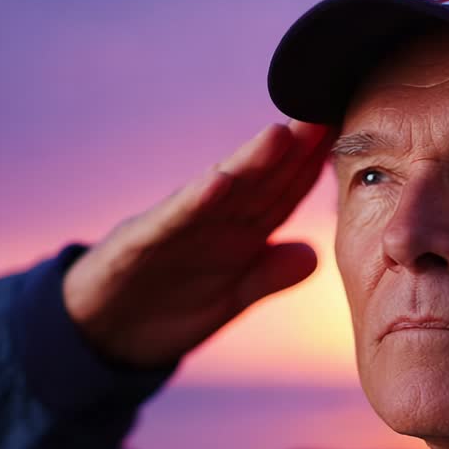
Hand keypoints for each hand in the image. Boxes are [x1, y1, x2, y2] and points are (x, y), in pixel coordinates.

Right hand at [63, 121, 335, 366]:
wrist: (100, 333)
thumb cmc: (166, 305)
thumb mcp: (229, 297)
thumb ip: (268, 275)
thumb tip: (315, 254)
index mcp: (235, 231)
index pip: (281, 194)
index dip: (313, 169)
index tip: (348, 139)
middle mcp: (209, 219)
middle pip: (257, 181)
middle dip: (291, 150)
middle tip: (325, 115)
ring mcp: (175, 227)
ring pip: (218, 190)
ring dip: (248, 162)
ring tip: (279, 134)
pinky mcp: (140, 242)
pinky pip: (171, 219)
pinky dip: (193, 200)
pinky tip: (218, 181)